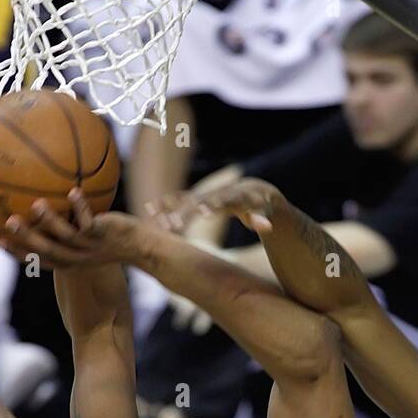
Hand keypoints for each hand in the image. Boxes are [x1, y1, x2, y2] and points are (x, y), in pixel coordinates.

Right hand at [0, 189, 139, 269]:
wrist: (140, 246)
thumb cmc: (110, 238)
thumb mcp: (86, 235)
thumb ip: (66, 224)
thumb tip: (46, 200)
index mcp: (69, 260)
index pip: (39, 259)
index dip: (18, 252)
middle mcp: (77, 257)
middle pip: (47, 250)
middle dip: (27, 238)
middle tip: (7, 222)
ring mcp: (90, 246)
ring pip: (67, 237)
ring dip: (51, 221)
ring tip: (36, 204)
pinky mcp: (104, 234)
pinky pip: (90, 220)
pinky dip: (82, 207)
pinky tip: (73, 191)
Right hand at [149, 177, 282, 236]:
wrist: (254, 190)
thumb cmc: (262, 206)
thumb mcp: (264, 212)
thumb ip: (262, 219)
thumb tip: (268, 227)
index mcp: (235, 194)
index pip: (223, 199)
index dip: (212, 204)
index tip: (202, 213)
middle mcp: (218, 192)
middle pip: (200, 200)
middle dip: (187, 212)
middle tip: (174, 225)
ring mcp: (207, 194)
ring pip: (187, 200)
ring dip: (173, 210)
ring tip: (160, 223)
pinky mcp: (199, 199)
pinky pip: (180, 200)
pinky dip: (166, 204)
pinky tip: (149, 210)